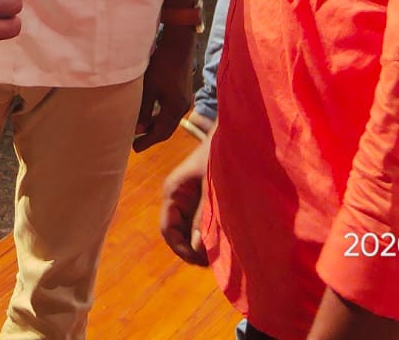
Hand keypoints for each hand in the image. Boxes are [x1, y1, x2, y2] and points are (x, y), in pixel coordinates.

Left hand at [134, 25, 195, 150]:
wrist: (179, 45)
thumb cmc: (162, 64)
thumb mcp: (149, 87)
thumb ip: (144, 109)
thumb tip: (138, 130)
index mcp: (175, 108)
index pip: (161, 132)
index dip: (148, 141)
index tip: (135, 148)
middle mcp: (183, 107)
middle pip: (167, 129)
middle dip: (152, 136)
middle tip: (137, 143)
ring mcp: (184, 100)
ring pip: (169, 120)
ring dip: (156, 126)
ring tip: (141, 130)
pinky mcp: (182, 93)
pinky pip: (171, 111)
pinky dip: (160, 116)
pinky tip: (150, 114)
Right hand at [160, 135, 210, 265]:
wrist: (230, 137)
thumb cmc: (216, 157)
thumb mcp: (210, 188)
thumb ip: (202, 217)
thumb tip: (195, 247)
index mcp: (173, 193)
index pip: (167, 230)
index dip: (180, 248)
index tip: (199, 260)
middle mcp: (176, 199)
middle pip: (177, 233)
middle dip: (191, 249)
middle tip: (212, 261)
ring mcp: (188, 200)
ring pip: (188, 230)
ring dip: (199, 243)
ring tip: (217, 253)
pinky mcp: (199, 200)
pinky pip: (198, 222)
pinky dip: (206, 233)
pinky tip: (220, 240)